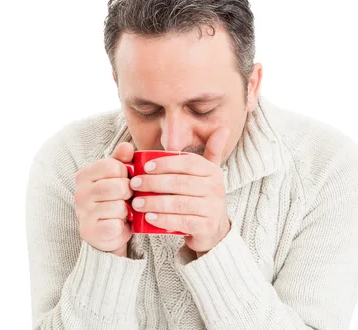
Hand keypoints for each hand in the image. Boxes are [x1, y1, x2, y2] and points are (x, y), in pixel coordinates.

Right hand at [74, 142, 133, 256]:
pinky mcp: (89, 232)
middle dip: (129, 193)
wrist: (108, 231)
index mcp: (85, 174)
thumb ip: (122, 160)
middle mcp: (80, 192)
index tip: (124, 181)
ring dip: (126, 210)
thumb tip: (127, 146)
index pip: (113, 166)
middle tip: (126, 199)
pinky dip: (121, 226)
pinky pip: (115, 225)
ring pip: (118, 206)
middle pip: (118, 186)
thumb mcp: (118, 176)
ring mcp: (83, 213)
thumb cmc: (114, 198)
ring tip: (122, 212)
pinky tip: (117, 224)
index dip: (126, 174)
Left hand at [129, 127, 231, 253]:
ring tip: (137, 202)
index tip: (145, 166)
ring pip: (179, 202)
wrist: (213, 229)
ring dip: (155, 202)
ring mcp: (212, 208)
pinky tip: (149, 218)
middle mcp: (215, 189)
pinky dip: (164, 220)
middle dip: (154, 182)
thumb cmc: (203, 196)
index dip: (166, 163)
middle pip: (181, 182)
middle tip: (134, 184)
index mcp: (213, 172)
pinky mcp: (207, 227)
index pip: (188, 163)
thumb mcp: (209, 173)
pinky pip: (182, 222)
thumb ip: (212, 150)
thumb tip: (223, 128)